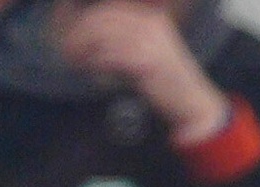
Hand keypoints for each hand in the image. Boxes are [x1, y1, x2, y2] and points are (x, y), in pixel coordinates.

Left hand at [56, 0, 228, 137]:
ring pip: (100, 36)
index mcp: (151, 18)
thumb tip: (85, 31)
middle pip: (100, 19)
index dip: (81, 16)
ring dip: (82, 49)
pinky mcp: (145, 61)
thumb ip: (123, 37)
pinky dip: (97, 66)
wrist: (195, 105)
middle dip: (77, 33)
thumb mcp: (148, 50)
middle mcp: (150, 24)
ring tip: (76, 62)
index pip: (107, 9)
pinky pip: (108, 57)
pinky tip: (95, 75)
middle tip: (66, 50)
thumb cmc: (168, 81)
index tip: (64, 27)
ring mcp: (148, 41)